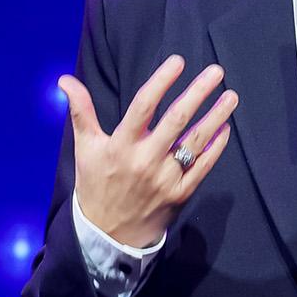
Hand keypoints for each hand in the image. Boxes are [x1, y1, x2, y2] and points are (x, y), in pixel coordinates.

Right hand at [57, 55, 237, 248]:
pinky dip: (216, 148)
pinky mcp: (179, 194)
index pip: (143, 106)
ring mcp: (165, 179)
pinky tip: (225, 129)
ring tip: (231, 96)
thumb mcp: (85, 147)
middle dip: (198, 93)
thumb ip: (81, 111)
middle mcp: (144, 160)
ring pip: (195, 142)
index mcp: (120, 146)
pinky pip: (203, 167)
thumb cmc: (96, 184)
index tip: (178, 61)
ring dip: (216, 117)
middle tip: (216, 72)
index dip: (161, 81)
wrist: (107, 235)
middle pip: (176, 120)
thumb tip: (65, 79)